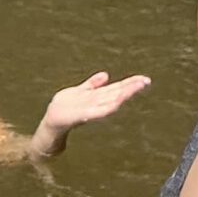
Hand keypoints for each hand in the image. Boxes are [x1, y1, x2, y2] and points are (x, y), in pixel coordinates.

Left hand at [34, 71, 151, 153]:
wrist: (51, 122)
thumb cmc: (65, 108)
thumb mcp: (79, 91)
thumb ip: (92, 84)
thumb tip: (106, 74)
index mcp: (97, 97)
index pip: (116, 88)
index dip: (130, 83)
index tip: (144, 78)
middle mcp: (97, 103)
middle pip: (117, 93)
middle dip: (131, 87)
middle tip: (146, 81)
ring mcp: (91, 110)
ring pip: (111, 101)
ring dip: (124, 95)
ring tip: (136, 87)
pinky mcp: (82, 116)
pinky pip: (97, 111)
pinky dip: (108, 107)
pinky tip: (117, 103)